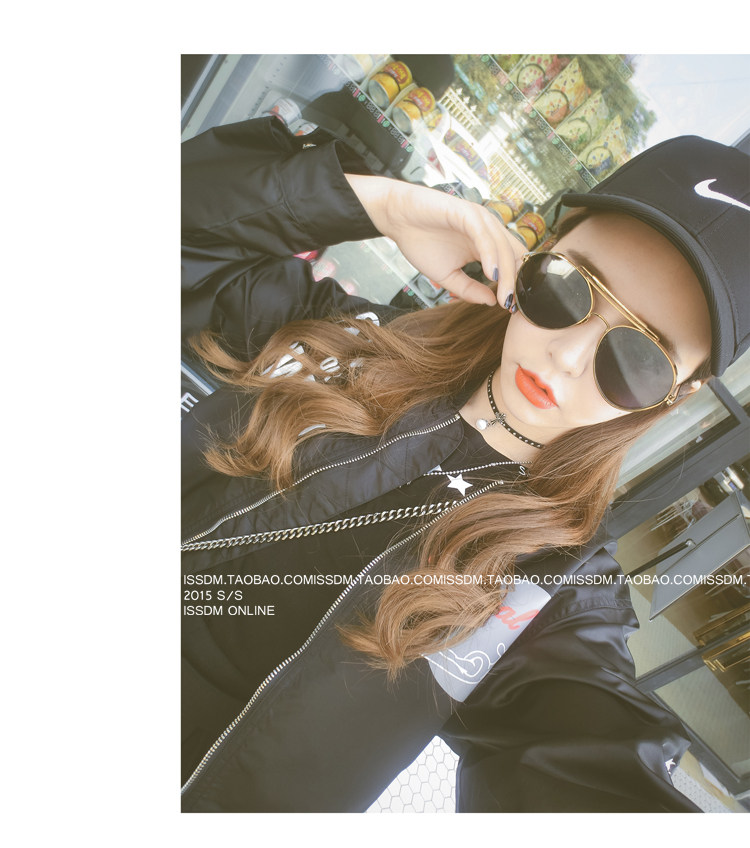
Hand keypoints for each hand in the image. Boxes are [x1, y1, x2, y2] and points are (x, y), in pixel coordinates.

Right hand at [345, 173, 526, 306]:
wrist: (397, 218)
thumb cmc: (421, 242)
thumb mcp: (447, 276)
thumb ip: (469, 289)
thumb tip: (492, 302)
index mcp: (486, 244)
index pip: (511, 264)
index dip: (514, 285)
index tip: (511, 308)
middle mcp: (488, 231)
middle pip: (513, 256)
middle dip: (514, 283)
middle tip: (510, 306)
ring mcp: (480, 220)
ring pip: (502, 247)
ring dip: (505, 273)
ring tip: (503, 296)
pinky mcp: (467, 213)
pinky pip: (484, 236)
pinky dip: (490, 255)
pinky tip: (490, 274)